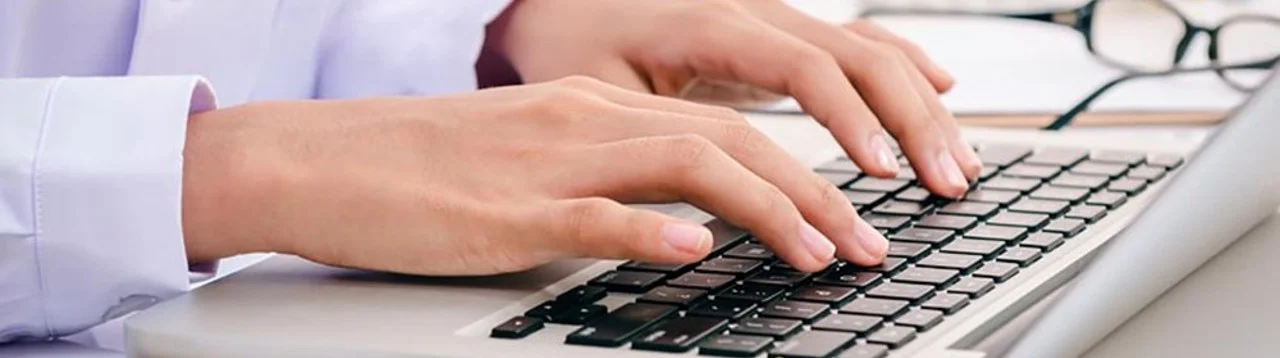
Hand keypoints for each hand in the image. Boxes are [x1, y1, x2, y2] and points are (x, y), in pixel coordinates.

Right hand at [181, 77, 886, 274]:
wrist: (317, 159)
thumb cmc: (420, 169)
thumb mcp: (531, 164)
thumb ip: (610, 184)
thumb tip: (687, 225)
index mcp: (593, 109)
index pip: (725, 129)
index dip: (804, 171)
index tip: (854, 216)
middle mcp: (583, 123)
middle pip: (728, 142)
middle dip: (815, 195)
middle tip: (868, 247)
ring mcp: (547, 164)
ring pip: (684, 167)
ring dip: (767, 211)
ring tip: (821, 256)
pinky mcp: (503, 213)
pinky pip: (590, 214)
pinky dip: (650, 231)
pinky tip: (693, 254)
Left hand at [488, 0, 981, 197]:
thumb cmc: (569, 44)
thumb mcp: (596, 94)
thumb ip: (653, 139)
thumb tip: (706, 204)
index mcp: (709, 22)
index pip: (805, 68)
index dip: (850, 121)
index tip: (880, 174)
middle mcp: (752, 10)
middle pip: (858, 56)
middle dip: (911, 122)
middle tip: (945, 184)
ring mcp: (771, 16)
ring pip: (868, 47)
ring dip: (920, 104)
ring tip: (957, 162)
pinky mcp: (776, 31)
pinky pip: (856, 37)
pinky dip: (903, 64)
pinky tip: (940, 90)